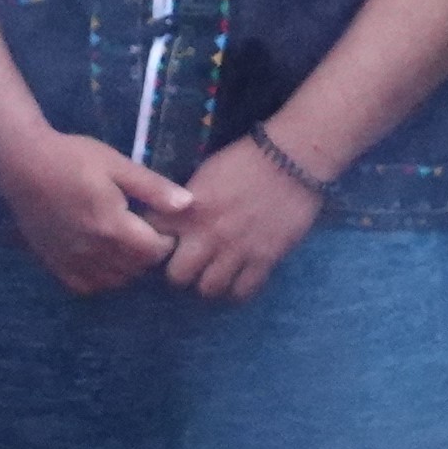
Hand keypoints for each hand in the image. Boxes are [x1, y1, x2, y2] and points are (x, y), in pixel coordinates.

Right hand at [0, 129, 187, 295]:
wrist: (22, 165)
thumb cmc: (73, 158)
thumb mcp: (118, 165)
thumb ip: (153, 188)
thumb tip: (188, 204)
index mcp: (113, 226)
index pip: (154, 251)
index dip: (165, 241)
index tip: (161, 225)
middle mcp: (94, 251)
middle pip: (136, 269)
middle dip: (147, 254)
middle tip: (143, 233)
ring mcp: (73, 260)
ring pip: (114, 281)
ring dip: (126, 268)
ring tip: (124, 245)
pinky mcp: (55, 264)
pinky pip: (86, 286)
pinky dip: (100, 279)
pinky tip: (101, 259)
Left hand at [158, 131, 322, 304]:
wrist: (294, 157)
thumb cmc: (247, 160)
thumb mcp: (204, 175)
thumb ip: (185, 204)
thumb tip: (170, 224)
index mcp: (188, 209)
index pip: (152, 237)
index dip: (152, 245)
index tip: (160, 247)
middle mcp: (207, 234)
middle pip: (176, 276)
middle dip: (180, 273)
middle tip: (190, 267)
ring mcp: (236, 249)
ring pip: (208, 289)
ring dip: (208, 284)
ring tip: (214, 275)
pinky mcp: (265, 259)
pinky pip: (242, 292)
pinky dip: (237, 290)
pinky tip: (238, 279)